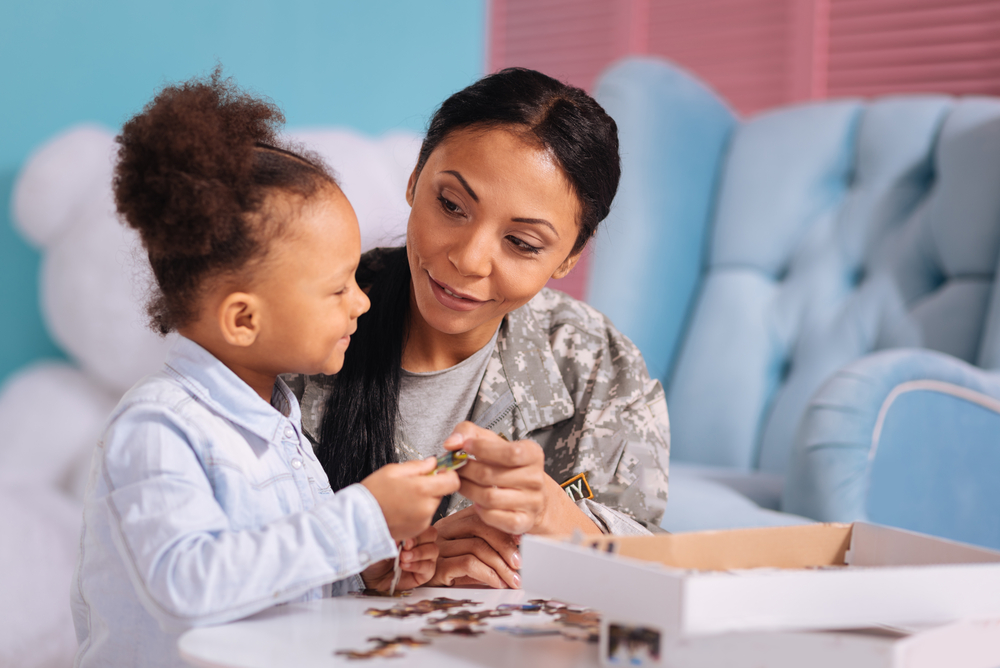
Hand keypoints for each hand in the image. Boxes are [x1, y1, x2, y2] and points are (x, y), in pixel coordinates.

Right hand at [361, 457, 459, 541]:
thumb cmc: (373, 494)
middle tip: (412, 484)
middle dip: (432, 487)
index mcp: (422, 489)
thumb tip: (432, 463)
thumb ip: (418, 466)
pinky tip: (401, 508)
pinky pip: (425, 516)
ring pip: (433, 505)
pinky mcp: (418, 531)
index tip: (439, 472)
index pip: (453, 481)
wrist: (359, 520)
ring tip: (403, 497)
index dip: (448, 474)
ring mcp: (423, 521)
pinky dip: (417, 511)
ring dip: (424, 500)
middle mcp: (426, 507)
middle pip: (442, 492)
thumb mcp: (392, 471)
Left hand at [361, 526, 439, 591]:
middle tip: (405, 547)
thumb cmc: (376, 556)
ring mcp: (424, 557)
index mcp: (411, 531)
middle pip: (431, 535)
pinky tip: (404, 566)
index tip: (404, 537)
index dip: (415, 529)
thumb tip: (401, 535)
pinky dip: (417, 566)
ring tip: (403, 558)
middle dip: (418, 540)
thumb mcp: (381, 543)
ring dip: (418, 554)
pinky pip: (429, 567)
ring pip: (433, 550)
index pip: (423, 524)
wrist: (371, 575)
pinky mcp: (425, 573)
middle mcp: (420, 543)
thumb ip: (392, 536)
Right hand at [425, 507, 520, 588]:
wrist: (415, 585)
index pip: (483, 516)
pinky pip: (468, 564)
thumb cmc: (449, 571)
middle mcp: (445, 530)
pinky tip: (496, 583)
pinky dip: (488, 574)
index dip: (504, 528)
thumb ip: (488, 547)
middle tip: (519, 564)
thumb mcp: (471, 555)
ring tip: (512, 579)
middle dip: (505, 547)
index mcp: (455, 521)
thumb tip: (517, 552)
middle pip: (481, 527)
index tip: (521, 542)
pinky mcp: (436, 566)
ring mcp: (439, 547)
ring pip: (477, 547)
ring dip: (500, 566)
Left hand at [444, 422, 602, 536]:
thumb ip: (470, 433)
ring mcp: (531, 503)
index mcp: (532, 455)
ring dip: (468, 490)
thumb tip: (452, 443)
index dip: (482, 449)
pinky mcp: (522, 522)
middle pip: (491, 475)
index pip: (510, 452)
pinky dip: (479, 509)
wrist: (531, 494)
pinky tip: (476, 501)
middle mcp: (535, 479)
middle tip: (455, 467)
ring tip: (461, 483)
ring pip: (489, 498)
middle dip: (466, 470)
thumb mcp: (495, 442)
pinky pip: (493, 517)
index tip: (465, 446)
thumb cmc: (509, 466)